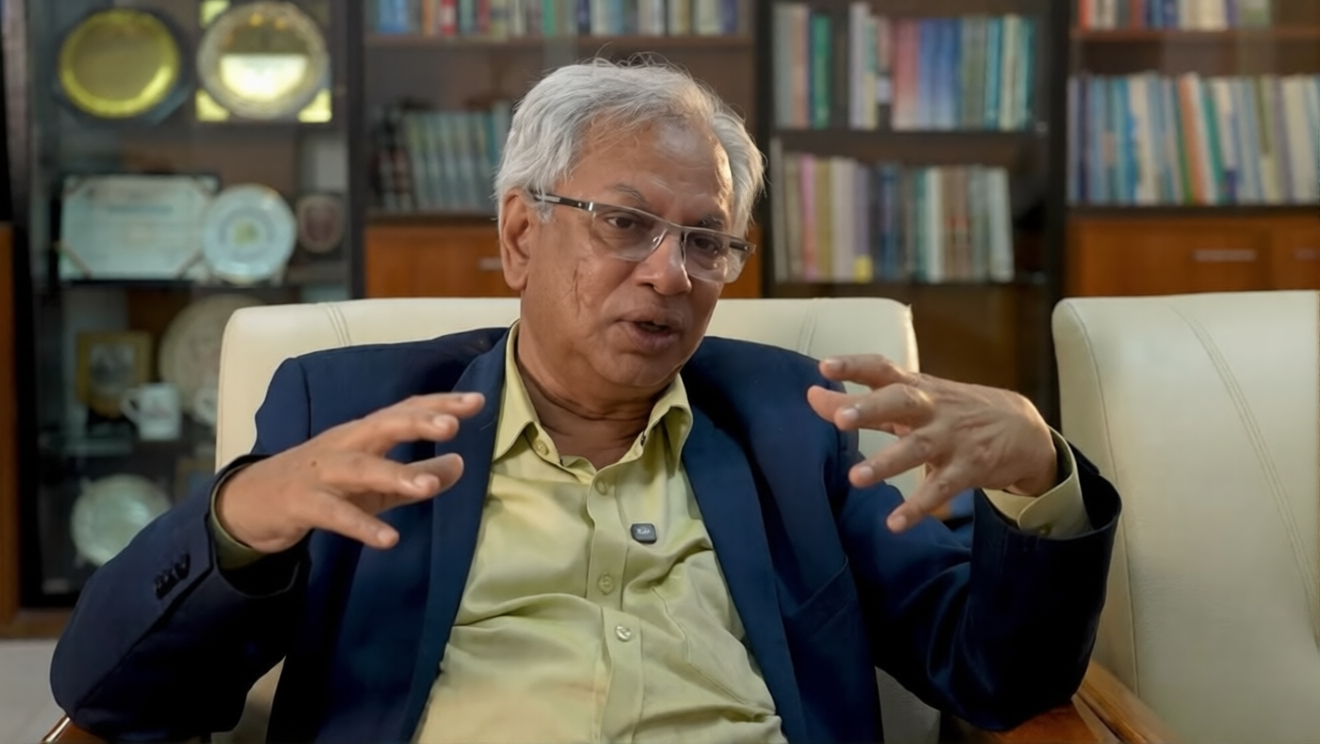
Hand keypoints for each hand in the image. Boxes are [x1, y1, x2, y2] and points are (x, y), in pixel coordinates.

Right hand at [215, 392, 485, 553]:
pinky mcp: (302, 503)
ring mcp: (321, 473)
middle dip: (417, 422)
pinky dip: (362, 525)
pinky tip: (389, 539)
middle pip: (382, 425)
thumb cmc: (324, 486)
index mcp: (364, 434)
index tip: (478, 401)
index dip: (440, 404)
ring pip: (359, 468)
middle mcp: (345, 444)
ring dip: (394, 474)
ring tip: (428, 485)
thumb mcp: (376, 482)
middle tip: (453, 423)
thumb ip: (417, 474)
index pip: (405, 411)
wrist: (253, 503)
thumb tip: (461, 464)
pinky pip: (334, 514)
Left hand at [807, 355, 1056, 532]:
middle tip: (840, 420)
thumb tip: (811, 394)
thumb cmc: (951, 411)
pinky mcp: (968, 469)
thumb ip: (860, 400)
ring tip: (855, 479)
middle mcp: (932, 409)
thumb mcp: (911, 401)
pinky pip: (940, 489)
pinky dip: (918, 507)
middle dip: (871, 408)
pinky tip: (894, 523)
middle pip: (901, 402)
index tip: (825, 366)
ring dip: (887, 463)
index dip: (855, 366)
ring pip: (918, 448)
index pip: (883, 369)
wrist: (1022, 429)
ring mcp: (952, 438)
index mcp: (916, 388)